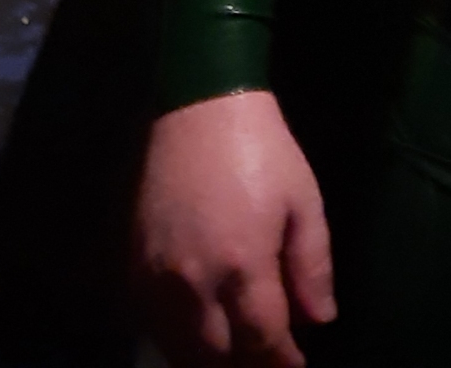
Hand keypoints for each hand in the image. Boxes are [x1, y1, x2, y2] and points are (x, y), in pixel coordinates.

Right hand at [134, 90, 335, 365]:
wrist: (199, 108)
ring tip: (236, 352)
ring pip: (179, 349)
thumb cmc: (263, 150)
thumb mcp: (304, 200)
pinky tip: (198, 335)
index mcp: (243, 264)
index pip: (262, 341)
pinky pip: (152, 326)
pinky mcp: (132, 266)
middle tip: (266, 359)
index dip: (281, 363)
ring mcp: (156, 278)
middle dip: (245, 366)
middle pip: (216, 357)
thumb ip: (312, 266)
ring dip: (209, 359)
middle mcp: (193, 282)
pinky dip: (176, 341)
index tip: (296, 367)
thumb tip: (319, 321)